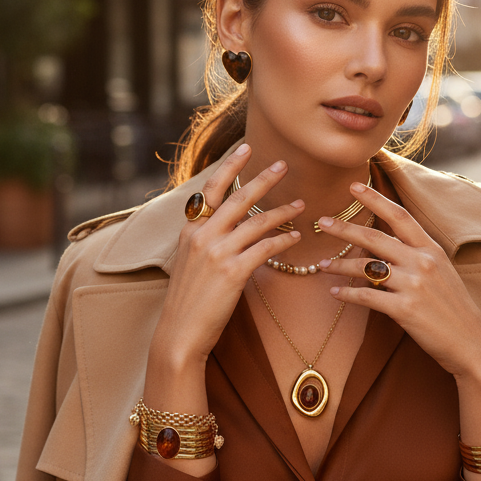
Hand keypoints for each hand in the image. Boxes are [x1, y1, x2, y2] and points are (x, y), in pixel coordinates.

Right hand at [147, 144, 305, 389]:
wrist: (179, 333)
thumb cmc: (188, 302)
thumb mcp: (189, 263)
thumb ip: (206, 240)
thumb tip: (229, 224)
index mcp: (189, 230)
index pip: (211, 188)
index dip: (230, 166)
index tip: (247, 147)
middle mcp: (201, 236)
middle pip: (238, 197)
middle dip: (264, 179)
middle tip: (284, 165)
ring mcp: (217, 253)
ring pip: (257, 221)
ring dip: (283, 211)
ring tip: (301, 205)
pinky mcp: (233, 272)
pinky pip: (266, 248)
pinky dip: (283, 240)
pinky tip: (296, 237)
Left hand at [316, 181, 480, 379]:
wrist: (472, 341)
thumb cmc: (453, 308)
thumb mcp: (441, 272)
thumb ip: (416, 256)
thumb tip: (385, 244)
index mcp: (431, 249)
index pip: (400, 215)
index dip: (375, 199)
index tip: (354, 186)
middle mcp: (422, 262)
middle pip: (375, 237)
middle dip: (345, 228)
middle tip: (322, 222)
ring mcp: (413, 284)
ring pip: (366, 267)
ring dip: (340, 265)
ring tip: (323, 264)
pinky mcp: (404, 308)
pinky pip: (366, 296)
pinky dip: (347, 294)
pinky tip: (335, 292)